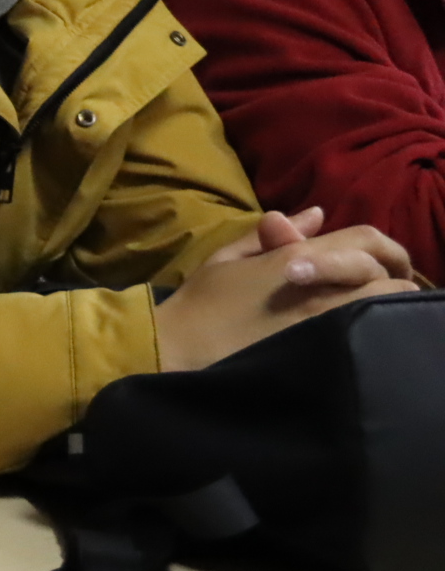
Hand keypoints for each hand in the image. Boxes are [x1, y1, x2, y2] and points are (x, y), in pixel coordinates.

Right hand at [156, 207, 416, 371]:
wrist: (180, 350)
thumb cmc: (199, 303)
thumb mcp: (229, 258)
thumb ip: (274, 235)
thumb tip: (315, 215)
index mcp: (297, 258)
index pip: (366, 240)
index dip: (382, 249)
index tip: (379, 264)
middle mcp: (321, 288)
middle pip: (386, 274)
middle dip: (390, 279)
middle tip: (378, 292)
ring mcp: (327, 324)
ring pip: (386, 307)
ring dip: (385, 305)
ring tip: (370, 314)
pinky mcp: (327, 355)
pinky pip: (371, 336)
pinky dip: (375, 330)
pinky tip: (360, 335)